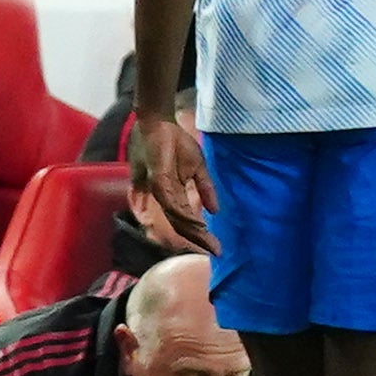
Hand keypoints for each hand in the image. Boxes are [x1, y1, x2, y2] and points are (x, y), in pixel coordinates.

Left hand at [128, 114, 216, 255]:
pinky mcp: (158, 182)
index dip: (201, 235)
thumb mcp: (197, 169)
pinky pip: (172, 205)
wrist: (161, 123)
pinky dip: (185, 216)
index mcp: (173, 196)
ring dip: (194, 232)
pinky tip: (198, 225)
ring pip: (177, 219)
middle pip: (182, 225)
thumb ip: (205, 190)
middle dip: (199, 239)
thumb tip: (216, 211)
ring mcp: (160, 191)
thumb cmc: (175, 143)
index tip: (217, 248)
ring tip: (209, 242)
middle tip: (215, 251)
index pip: (187, 221)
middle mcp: (165, 198)